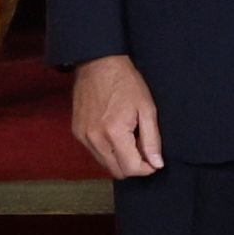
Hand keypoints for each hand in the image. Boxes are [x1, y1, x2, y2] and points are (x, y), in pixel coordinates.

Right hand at [69, 55, 163, 181]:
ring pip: (105, 164)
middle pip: (117, 171)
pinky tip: (114, 134)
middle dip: (133, 166)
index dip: (146, 168)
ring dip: (119, 159)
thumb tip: (156, 164)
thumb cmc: (125, 82)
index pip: (131, 169)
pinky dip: (107, 151)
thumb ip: (152, 140)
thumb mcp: (147, 108)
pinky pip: (95, 153)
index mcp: (114, 133)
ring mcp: (83, 137)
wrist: (98, 63)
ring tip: (128, 138)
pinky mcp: (77, 133)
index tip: (153, 160)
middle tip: (142, 149)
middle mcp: (95, 139)